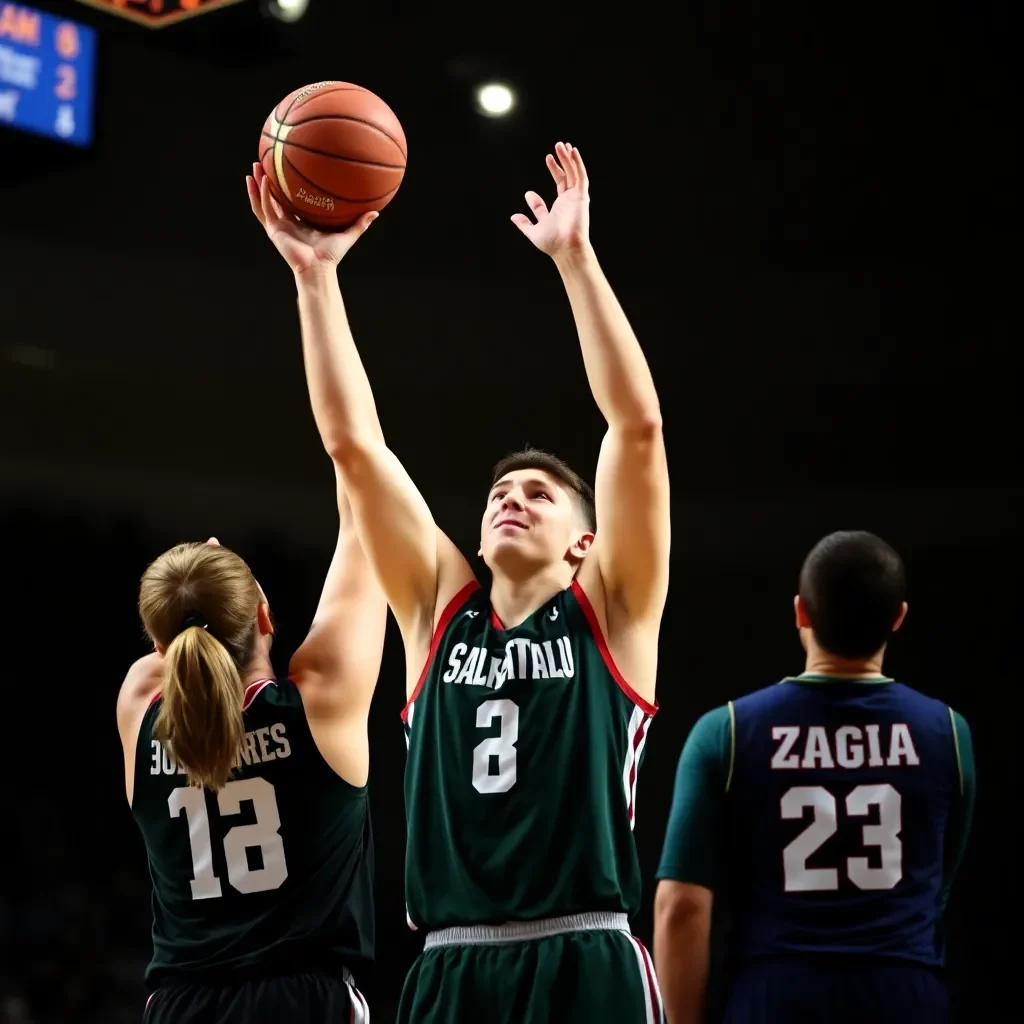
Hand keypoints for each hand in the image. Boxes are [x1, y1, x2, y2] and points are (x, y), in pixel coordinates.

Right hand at [246, 163, 376, 275]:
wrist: (318, 268)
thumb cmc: (331, 256)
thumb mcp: (347, 234)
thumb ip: (360, 223)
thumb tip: (376, 212)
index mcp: (300, 221)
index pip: (291, 200)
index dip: (287, 186)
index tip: (288, 169)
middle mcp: (287, 222)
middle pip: (273, 197)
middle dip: (268, 180)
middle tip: (265, 161)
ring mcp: (278, 226)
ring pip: (263, 201)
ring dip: (258, 184)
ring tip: (254, 166)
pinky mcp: (273, 230)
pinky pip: (263, 209)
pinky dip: (260, 194)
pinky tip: (260, 179)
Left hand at [511, 142, 591, 259]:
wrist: (565, 249)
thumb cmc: (552, 244)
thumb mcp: (533, 231)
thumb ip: (525, 222)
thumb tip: (514, 216)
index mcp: (560, 206)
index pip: (559, 183)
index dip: (555, 169)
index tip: (548, 158)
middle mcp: (570, 200)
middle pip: (568, 175)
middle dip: (563, 160)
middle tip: (558, 145)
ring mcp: (576, 198)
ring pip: (574, 173)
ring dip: (569, 158)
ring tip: (563, 145)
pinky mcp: (582, 197)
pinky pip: (581, 177)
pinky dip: (577, 164)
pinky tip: (573, 152)